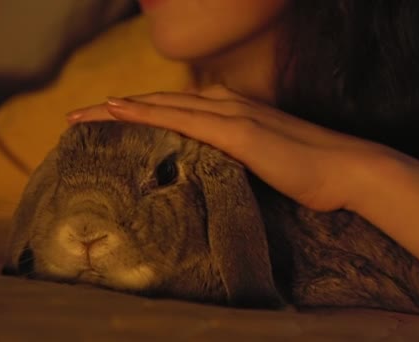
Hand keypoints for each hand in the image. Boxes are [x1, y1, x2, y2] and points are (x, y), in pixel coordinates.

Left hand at [66, 85, 402, 212]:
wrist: (345, 170)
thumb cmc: (302, 170)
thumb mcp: (254, 162)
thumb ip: (225, 158)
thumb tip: (198, 170)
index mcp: (224, 112)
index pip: (166, 111)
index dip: (130, 115)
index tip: (98, 124)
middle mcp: (221, 105)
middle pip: (154, 104)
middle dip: (109, 111)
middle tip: (73, 118)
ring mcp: (228, 115)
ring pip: (160, 107)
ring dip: (117, 110)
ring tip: (80, 116)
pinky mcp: (237, 132)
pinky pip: (182, 120)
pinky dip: (147, 114)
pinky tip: (119, 111)